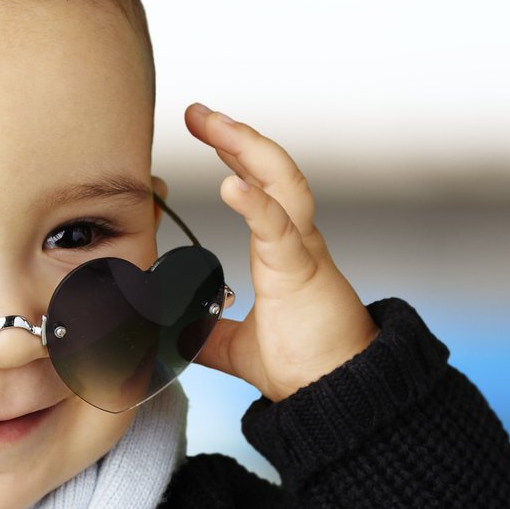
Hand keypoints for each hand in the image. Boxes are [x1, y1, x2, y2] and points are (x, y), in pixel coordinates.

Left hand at [183, 104, 380, 403]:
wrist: (336, 397)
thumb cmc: (303, 370)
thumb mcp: (236, 348)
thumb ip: (207, 335)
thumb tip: (172, 332)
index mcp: (285, 253)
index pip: (261, 187)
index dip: (236, 155)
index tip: (205, 130)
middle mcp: (298, 242)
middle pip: (272, 170)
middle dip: (235, 136)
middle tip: (198, 111)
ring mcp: (303, 253)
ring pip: (284, 183)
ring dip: (248, 149)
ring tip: (215, 124)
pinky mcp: (302, 274)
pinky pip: (280, 230)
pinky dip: (256, 204)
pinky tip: (231, 181)